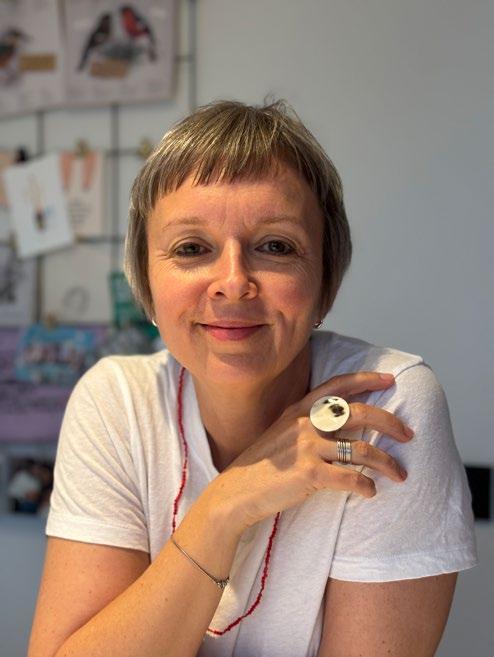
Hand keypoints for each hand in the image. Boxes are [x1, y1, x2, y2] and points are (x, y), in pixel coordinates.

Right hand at [203, 372, 413, 534]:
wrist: (238, 490)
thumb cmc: (264, 464)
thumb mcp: (283, 432)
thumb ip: (308, 422)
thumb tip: (342, 423)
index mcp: (301, 409)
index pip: (339, 386)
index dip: (367, 379)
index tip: (390, 380)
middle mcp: (306, 423)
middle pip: (361, 413)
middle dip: (391, 422)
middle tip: (409, 434)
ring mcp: (308, 448)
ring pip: (362, 449)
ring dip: (387, 462)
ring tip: (400, 474)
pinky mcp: (310, 474)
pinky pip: (351, 478)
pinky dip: (366, 486)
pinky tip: (371, 491)